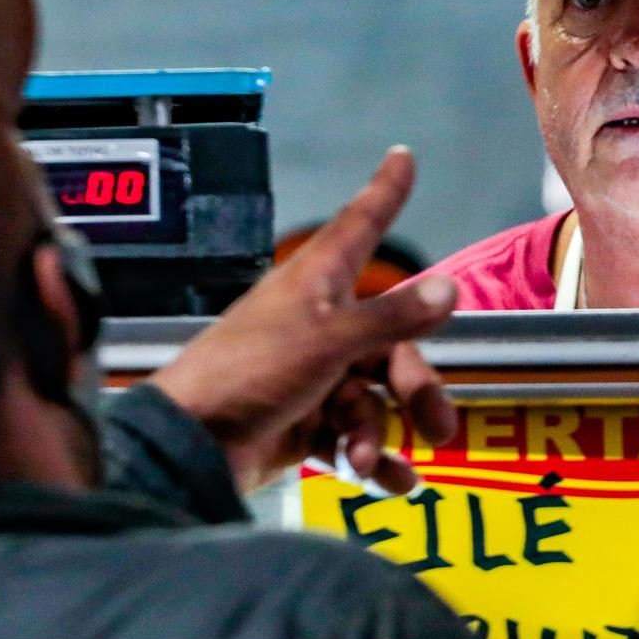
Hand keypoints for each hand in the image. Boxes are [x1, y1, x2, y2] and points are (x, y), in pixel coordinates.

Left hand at [151, 148, 458, 494]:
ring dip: (380, 430)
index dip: (384, 192)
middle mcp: (316, 322)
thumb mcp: (328, 342)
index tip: (401, 156)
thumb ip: (390, 319)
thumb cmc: (248, 376)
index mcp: (316, 284)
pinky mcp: (301, 419)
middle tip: (435, 425)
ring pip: (373, 394)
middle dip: (415, 387)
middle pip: (390, 341)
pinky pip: (351, 432)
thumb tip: (448, 288)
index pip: (360, 226)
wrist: (191, 447)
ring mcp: (309, 373)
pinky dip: (370, 457)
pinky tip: (388, 482)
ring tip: (368, 462)